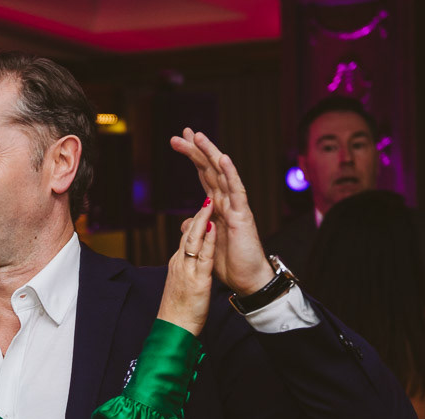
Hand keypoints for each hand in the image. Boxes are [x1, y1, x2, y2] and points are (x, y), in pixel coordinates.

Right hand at [158, 198, 216, 335]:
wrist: (173, 328)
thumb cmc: (178, 311)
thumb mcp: (181, 286)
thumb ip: (186, 271)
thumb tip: (190, 262)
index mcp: (177, 265)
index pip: (186, 239)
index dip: (195, 223)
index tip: (203, 209)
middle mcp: (180, 264)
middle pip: (188, 234)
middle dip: (198, 215)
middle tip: (207, 197)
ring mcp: (187, 270)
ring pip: (194, 240)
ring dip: (202, 221)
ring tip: (210, 204)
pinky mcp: (197, 280)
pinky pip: (204, 255)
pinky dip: (208, 240)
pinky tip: (214, 227)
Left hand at [169, 129, 272, 295]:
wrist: (246, 279)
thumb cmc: (228, 262)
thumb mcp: (203, 243)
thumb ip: (195, 228)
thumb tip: (185, 221)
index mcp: (216, 206)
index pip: (202, 175)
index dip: (192, 157)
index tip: (178, 141)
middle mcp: (225, 201)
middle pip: (209, 169)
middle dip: (195, 150)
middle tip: (181, 133)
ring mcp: (235, 206)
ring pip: (222, 174)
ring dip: (210, 153)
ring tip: (198, 136)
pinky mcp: (242, 215)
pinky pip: (236, 190)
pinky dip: (230, 173)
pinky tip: (222, 158)